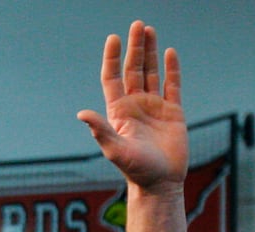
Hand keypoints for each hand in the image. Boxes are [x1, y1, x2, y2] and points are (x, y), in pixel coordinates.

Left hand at [76, 21, 186, 191]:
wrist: (160, 183)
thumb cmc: (135, 170)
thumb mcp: (115, 150)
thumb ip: (100, 130)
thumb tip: (81, 114)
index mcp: (118, 111)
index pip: (113, 78)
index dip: (112, 58)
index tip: (113, 38)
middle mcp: (135, 105)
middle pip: (133, 69)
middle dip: (134, 47)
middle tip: (136, 25)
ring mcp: (154, 107)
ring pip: (151, 73)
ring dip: (150, 52)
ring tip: (149, 30)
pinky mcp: (173, 112)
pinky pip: (172, 85)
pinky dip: (171, 69)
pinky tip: (170, 52)